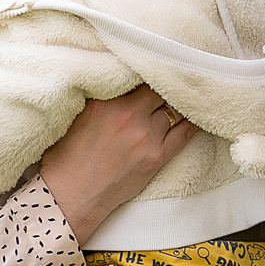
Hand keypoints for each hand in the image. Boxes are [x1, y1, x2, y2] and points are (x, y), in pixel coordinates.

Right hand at [38, 87, 196, 243]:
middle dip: (162, 88)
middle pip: (159, 90)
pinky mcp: (157, 157)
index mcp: (105, 101)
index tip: (152, 69)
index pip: (138, 76)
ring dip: (174, 106)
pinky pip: (185, 133)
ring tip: (178, 101)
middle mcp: (128, 114)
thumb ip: (101, 96)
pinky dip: (192, 122)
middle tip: (167, 85)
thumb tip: (121, 81)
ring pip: (173, 110)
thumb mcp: (78, 115)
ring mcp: (146, 136)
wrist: (70, 195)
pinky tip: (198, 115)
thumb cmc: (66, 158)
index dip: (147, 72)